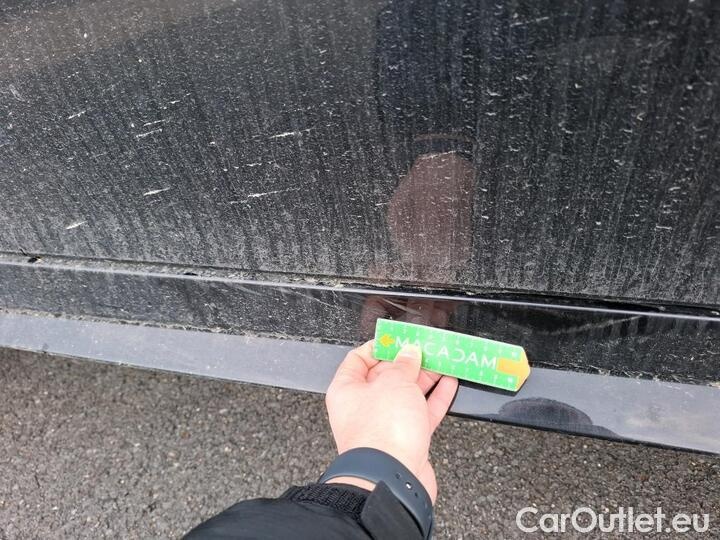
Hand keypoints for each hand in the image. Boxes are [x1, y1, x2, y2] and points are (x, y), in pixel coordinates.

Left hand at [324, 340, 458, 501]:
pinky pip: (422, 412)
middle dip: (407, 361)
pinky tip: (449, 383)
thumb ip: (403, 364)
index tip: (397, 337)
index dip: (379, 346)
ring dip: (426, 377)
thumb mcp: (393, 382)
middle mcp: (363, 407)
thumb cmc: (380, 432)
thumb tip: (409, 351)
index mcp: (347, 390)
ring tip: (442, 360)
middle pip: (386, 376)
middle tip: (426, 347)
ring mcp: (385, 423)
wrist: (392, 477)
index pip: (358, 359)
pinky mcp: (406, 438)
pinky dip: (436, 397)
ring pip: (407, 394)